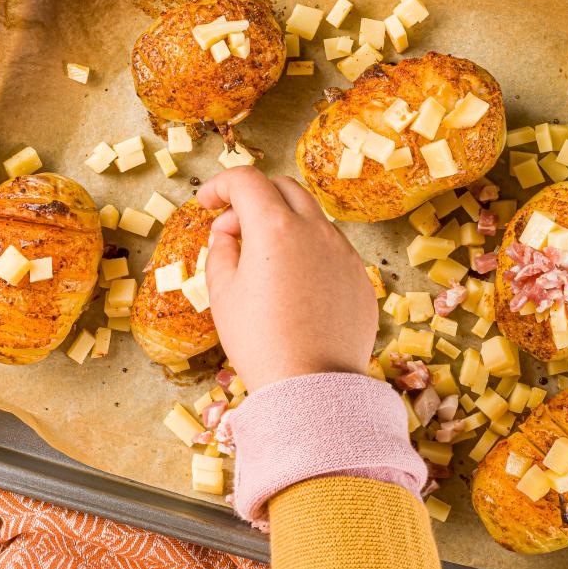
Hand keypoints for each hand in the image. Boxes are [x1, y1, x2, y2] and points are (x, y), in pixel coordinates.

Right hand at [198, 167, 377, 391]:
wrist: (313, 388)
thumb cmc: (259, 342)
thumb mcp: (223, 294)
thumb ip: (220, 250)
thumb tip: (228, 233)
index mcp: (274, 227)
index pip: (245, 180)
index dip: (219, 185)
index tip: (207, 203)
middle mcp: (315, 229)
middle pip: (283, 188)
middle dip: (254, 198)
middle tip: (233, 230)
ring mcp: (343, 252)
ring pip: (311, 217)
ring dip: (283, 224)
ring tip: (263, 263)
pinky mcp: (359, 277)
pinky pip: (331, 249)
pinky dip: (307, 252)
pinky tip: (293, 287)